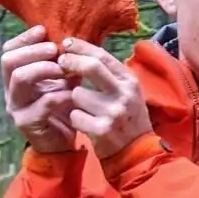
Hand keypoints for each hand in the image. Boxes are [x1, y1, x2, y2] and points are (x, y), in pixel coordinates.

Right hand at [1, 25, 78, 152]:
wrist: (62, 143)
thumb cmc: (62, 108)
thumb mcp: (63, 80)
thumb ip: (63, 62)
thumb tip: (72, 38)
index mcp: (15, 78)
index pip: (9, 51)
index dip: (24, 38)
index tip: (43, 30)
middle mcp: (10, 91)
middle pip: (9, 61)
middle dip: (33, 51)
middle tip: (55, 50)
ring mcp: (16, 108)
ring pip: (19, 78)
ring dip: (43, 69)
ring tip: (63, 69)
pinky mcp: (27, 124)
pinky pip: (42, 103)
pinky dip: (59, 94)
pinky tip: (72, 93)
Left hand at [57, 39, 152, 158]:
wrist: (137, 154)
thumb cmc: (128, 119)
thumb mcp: (128, 93)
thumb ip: (110, 75)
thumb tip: (83, 52)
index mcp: (130, 81)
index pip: (102, 56)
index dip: (81, 47)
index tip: (66, 43)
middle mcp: (123, 94)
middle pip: (91, 67)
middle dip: (72, 62)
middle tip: (61, 63)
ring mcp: (113, 112)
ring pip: (77, 94)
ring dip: (74, 100)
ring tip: (84, 109)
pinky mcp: (101, 130)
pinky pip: (75, 116)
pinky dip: (75, 119)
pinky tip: (85, 124)